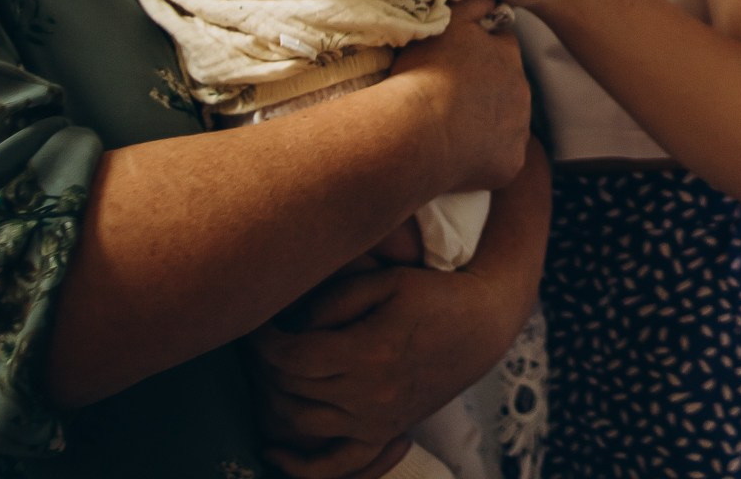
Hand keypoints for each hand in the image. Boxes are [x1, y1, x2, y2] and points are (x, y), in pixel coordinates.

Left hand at [254, 262, 515, 475]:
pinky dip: (302, 466)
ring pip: (301, 422)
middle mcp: (371, 394)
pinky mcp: (385, 432)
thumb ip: (334, 299)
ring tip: (269, 371)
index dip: (264, 340)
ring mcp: (377, 420)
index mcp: (369, 352)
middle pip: (290, 388)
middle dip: (263, 364)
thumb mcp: (388, 280)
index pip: (292, 356)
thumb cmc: (435, 295)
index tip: (256, 321)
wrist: (484, 327)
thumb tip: (288, 325)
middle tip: (257, 340)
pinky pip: (339, 465)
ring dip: (273, 398)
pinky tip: (275, 449)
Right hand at [385, 0, 529, 193]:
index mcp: (508, 55)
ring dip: (485, 126)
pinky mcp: (510, 164)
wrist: (418, 130)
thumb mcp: (447, 25)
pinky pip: (500, 160)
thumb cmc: (426, 74)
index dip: (479, 55)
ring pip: (505, 125)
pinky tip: (456, 159)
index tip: (456, 66)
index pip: (501, 48)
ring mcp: (518, 130)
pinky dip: (483, 160)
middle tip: (449, 101)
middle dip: (485, 93)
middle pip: (506, 89)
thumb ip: (472, 3)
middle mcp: (522, 91)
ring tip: (449, 132)